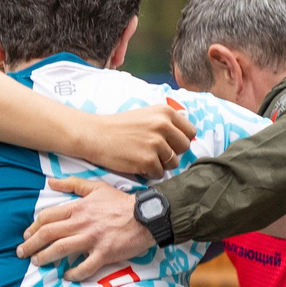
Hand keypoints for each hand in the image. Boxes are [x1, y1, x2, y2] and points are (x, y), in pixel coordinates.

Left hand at [18, 176, 155, 280]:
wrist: (147, 215)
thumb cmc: (120, 202)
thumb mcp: (96, 187)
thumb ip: (72, 184)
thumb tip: (50, 182)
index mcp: (78, 207)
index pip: (47, 217)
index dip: (33, 228)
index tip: (26, 236)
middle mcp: (81, 223)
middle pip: (48, 234)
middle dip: (31, 245)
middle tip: (22, 253)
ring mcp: (92, 239)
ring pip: (60, 249)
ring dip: (45, 257)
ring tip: (37, 263)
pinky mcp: (104, 253)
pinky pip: (84, 267)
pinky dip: (73, 273)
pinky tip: (67, 276)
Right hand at [70, 100, 194, 178]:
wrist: (95, 135)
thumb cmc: (119, 126)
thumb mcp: (146, 114)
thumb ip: (166, 122)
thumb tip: (188, 135)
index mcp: (165, 112)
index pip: (190, 132)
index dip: (180, 140)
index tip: (169, 144)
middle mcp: (163, 125)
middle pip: (184, 148)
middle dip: (172, 153)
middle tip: (155, 152)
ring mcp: (156, 143)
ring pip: (173, 163)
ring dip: (161, 164)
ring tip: (144, 157)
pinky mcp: (148, 160)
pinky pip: (159, 173)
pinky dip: (149, 173)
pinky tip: (137, 164)